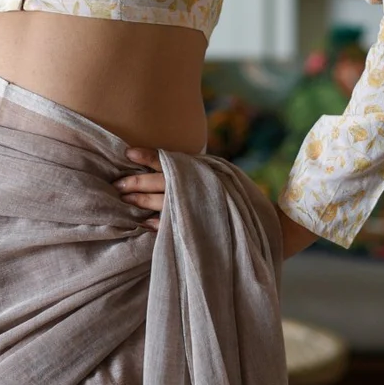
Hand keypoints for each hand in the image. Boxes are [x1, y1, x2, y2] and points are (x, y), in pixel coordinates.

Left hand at [112, 149, 320, 256]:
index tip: (127, 152)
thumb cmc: (243, 198)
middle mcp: (198, 189)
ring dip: (141, 203)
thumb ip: (196, 172)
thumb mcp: (220, 175)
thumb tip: (167, 164)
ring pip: (161, 204)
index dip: (147, 156)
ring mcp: (197, 211)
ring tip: (124, 202)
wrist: (267, 227)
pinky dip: (156, 225)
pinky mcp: (196, 232)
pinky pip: (171, 228)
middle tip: (116, 184)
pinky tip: (144, 224)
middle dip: (135, 183)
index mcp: (201, 173)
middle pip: (159, 183)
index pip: (168, 161)